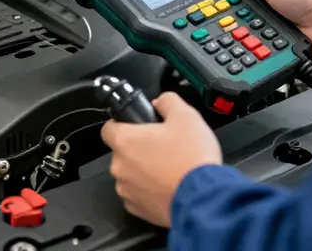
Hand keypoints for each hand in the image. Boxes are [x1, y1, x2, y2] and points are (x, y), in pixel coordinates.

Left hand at [101, 92, 221, 226]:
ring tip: (169, 165)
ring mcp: (128, 190)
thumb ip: (168, 101)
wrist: (202, 199)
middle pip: (122, 151)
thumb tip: (161, 101)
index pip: (108, 127)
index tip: (136, 124)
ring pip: (130, 173)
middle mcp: (121, 167)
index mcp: (126, 141)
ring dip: (144, 169)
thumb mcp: (185, 115)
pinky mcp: (138, 209)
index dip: (122, 122)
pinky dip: (150, 188)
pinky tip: (168, 183)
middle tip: (162, 144)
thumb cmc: (191, 159)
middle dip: (139, 147)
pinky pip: (138, 193)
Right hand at [212, 0, 311, 55]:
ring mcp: (266, 27)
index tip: (203, 6)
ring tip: (233, 38)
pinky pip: (256, 49)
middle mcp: (261, 6)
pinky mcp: (272, 45)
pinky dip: (252, 49)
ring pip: (242, 34)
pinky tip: (248, 49)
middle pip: (233, 16)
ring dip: (240, 37)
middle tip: (217, 24)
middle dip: (226, 21)